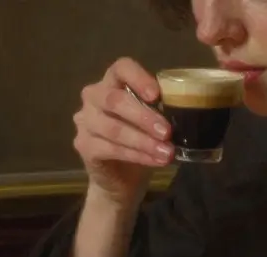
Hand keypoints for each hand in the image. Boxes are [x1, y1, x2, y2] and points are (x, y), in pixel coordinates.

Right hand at [73, 57, 172, 207]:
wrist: (119, 177)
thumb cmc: (139, 140)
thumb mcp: (151, 120)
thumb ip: (158, 110)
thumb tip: (182, 110)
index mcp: (111, 83)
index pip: (121, 68)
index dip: (138, 78)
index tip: (156, 95)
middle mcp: (93, 97)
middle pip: (114, 100)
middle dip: (144, 117)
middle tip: (167, 132)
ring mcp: (85, 122)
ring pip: (113, 128)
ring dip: (143, 141)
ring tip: (167, 152)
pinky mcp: (84, 146)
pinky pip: (111, 149)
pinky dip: (137, 155)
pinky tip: (156, 160)